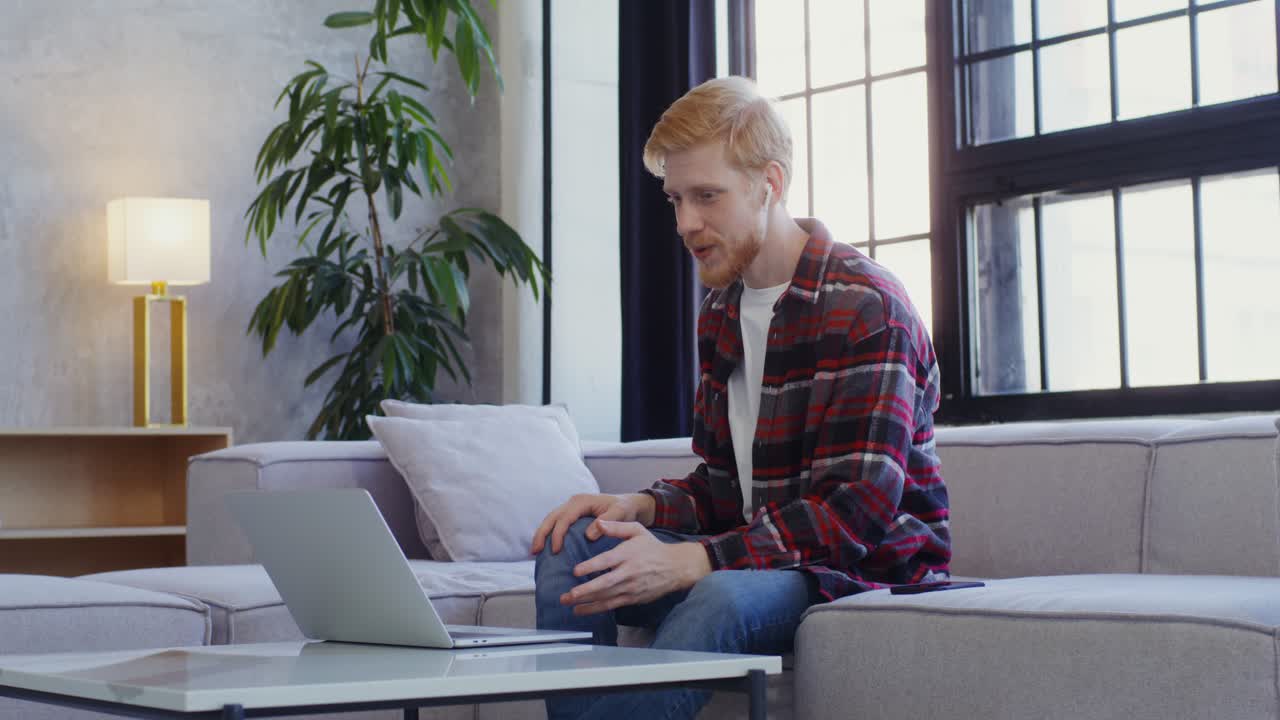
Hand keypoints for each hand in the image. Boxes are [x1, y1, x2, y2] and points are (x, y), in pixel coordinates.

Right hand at [530, 493, 655, 554]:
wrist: (628, 504)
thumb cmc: (624, 508)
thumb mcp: (620, 513)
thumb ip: (606, 522)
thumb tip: (589, 536)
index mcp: (582, 501)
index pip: (564, 517)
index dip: (558, 534)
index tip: (556, 550)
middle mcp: (574, 503)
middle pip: (552, 517)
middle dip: (542, 534)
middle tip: (535, 551)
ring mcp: (571, 508)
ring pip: (551, 520)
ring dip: (542, 534)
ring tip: (535, 552)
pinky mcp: (572, 515)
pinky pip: (557, 523)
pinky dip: (549, 534)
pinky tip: (546, 548)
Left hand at [559, 520, 711, 615]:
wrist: (675, 567)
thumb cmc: (653, 547)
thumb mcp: (637, 530)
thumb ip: (617, 526)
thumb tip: (598, 523)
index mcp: (628, 554)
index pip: (607, 561)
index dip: (591, 567)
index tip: (576, 571)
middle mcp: (628, 572)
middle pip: (605, 583)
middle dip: (585, 591)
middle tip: (569, 595)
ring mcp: (630, 588)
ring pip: (606, 597)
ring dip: (586, 602)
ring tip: (569, 604)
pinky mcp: (632, 598)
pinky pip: (612, 605)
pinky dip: (596, 609)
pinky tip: (582, 610)